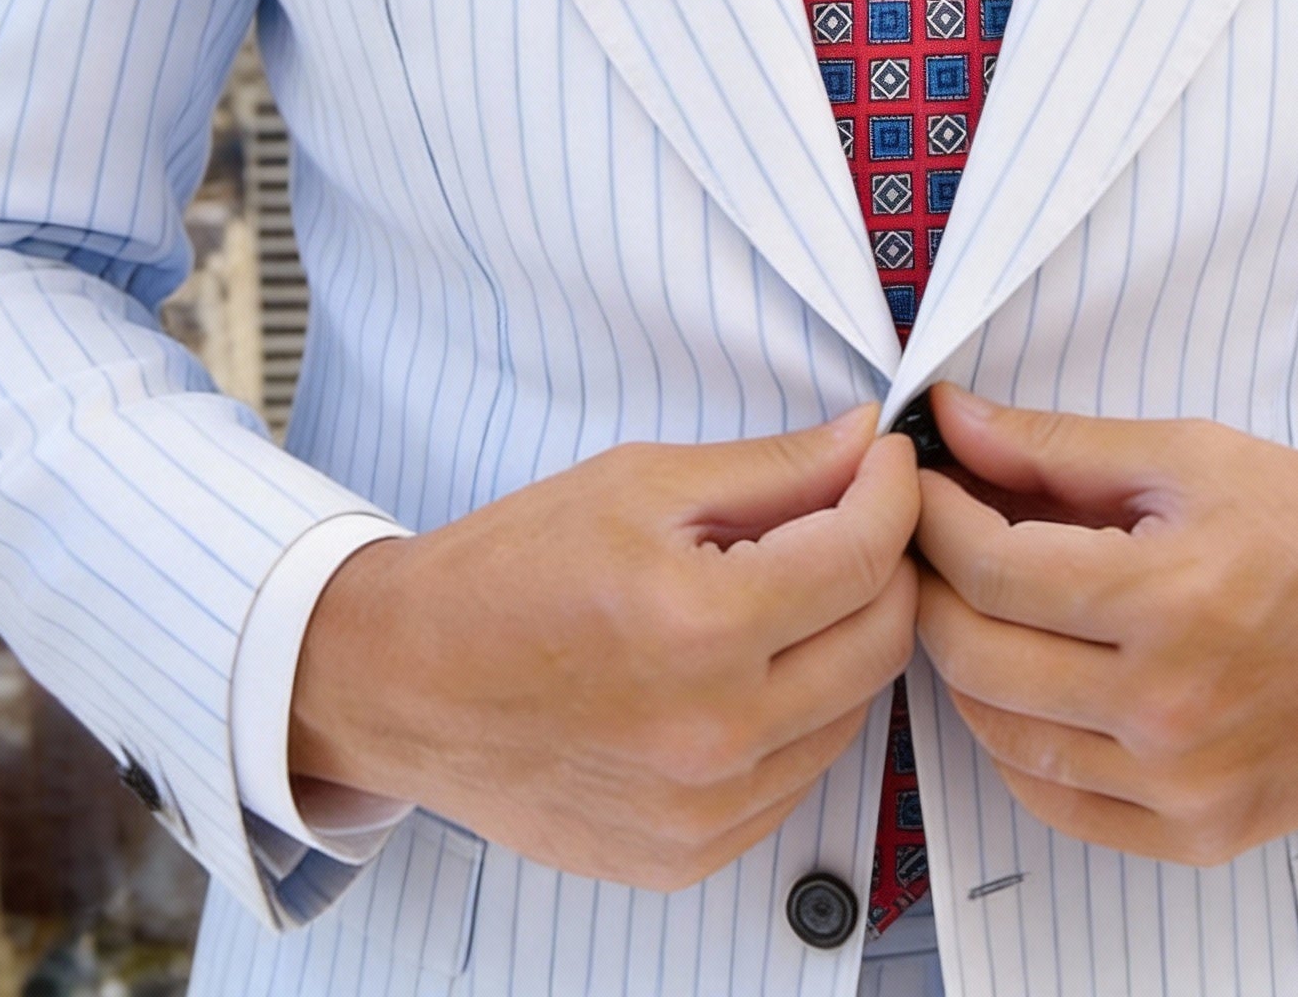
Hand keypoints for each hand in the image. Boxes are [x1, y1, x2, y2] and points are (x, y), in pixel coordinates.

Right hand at [290, 407, 918, 889]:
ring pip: (855, 710)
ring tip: (792, 590)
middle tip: (854, 516)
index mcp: (698, 625)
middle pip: (883, 638)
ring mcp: (705, 809)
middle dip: (887, 562)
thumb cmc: (508, 572)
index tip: (886, 462)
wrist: (404, 682)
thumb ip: (773, 468)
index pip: (864, 555)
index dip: (893, 492)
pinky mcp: (692, 854)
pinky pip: (801, 774)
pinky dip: (802, 711)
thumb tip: (865, 442)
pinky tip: (753, 665)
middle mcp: (713, 732)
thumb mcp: (640, 483)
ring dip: (847, 638)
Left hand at [912, 388, 1297, 866]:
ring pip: (1002, 735)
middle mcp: (1171, 707)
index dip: (934, 517)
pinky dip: (1019, 743)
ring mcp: (1183, 784)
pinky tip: (1029, 684)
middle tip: (936, 539)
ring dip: (968, 664)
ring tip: (982, 604)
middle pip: (977, 656)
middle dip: (934, 586)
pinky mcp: (1199, 832)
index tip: (922, 483)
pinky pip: (1058, 801)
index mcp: (1171, 598)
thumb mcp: (1193, 456)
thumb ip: (1059, 447)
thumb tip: (952, 421)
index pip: (991, 569)